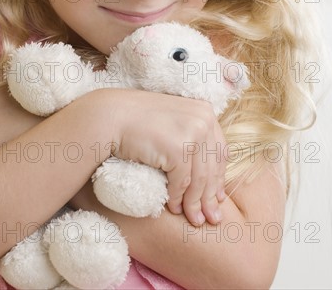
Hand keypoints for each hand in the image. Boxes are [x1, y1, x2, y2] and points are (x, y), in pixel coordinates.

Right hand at [109, 89, 225, 225]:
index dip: (219, 177)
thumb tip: (212, 167)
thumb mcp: (174, 121)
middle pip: (212, 167)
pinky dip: (178, 198)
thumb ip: (193, 135)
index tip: (218, 197)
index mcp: (205, 111)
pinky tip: (174, 208)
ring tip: (194, 220)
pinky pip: (182, 182)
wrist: (112, 116)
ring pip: (199, 179)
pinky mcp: (179, 148)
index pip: (219, 151)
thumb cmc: (140, 120)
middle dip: (211, 196)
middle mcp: (204, 119)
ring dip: (195, 203)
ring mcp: (193, 132)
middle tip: (212, 218)